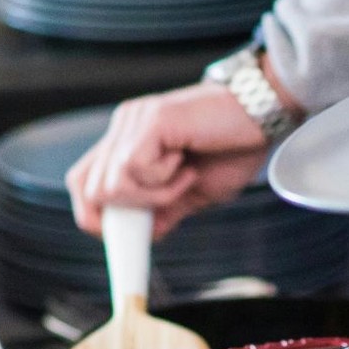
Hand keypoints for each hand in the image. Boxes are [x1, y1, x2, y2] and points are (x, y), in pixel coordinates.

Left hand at [66, 83, 268, 238]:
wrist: (264, 112)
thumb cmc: (236, 145)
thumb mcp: (197, 190)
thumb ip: (165, 208)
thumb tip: (143, 236)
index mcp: (129, 140)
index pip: (84, 181)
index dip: (98, 216)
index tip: (134, 235)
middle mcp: (124, 127)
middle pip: (88, 188)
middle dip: (129, 214)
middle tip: (169, 205)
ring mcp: (134, 121)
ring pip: (108, 185)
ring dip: (151, 197)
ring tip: (185, 179)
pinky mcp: (150, 121)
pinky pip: (132, 170)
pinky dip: (162, 183)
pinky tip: (188, 167)